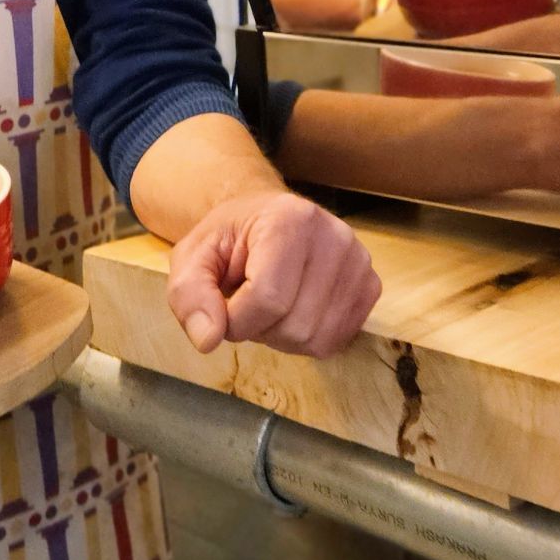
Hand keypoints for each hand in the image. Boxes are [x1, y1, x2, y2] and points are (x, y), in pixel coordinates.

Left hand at [165, 193, 382, 357]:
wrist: (262, 220)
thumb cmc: (228, 241)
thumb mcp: (191, 259)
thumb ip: (189, 295)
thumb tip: (208, 339)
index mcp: (290, 219)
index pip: (267, 298)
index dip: (235, 321)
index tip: (223, 308)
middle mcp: (335, 236)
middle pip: (295, 324)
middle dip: (259, 329)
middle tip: (248, 301)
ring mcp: (359, 261)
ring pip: (316, 338)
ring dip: (282, 337)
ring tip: (271, 306)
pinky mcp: (370, 285)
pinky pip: (336, 340)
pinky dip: (307, 339)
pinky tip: (294, 311)